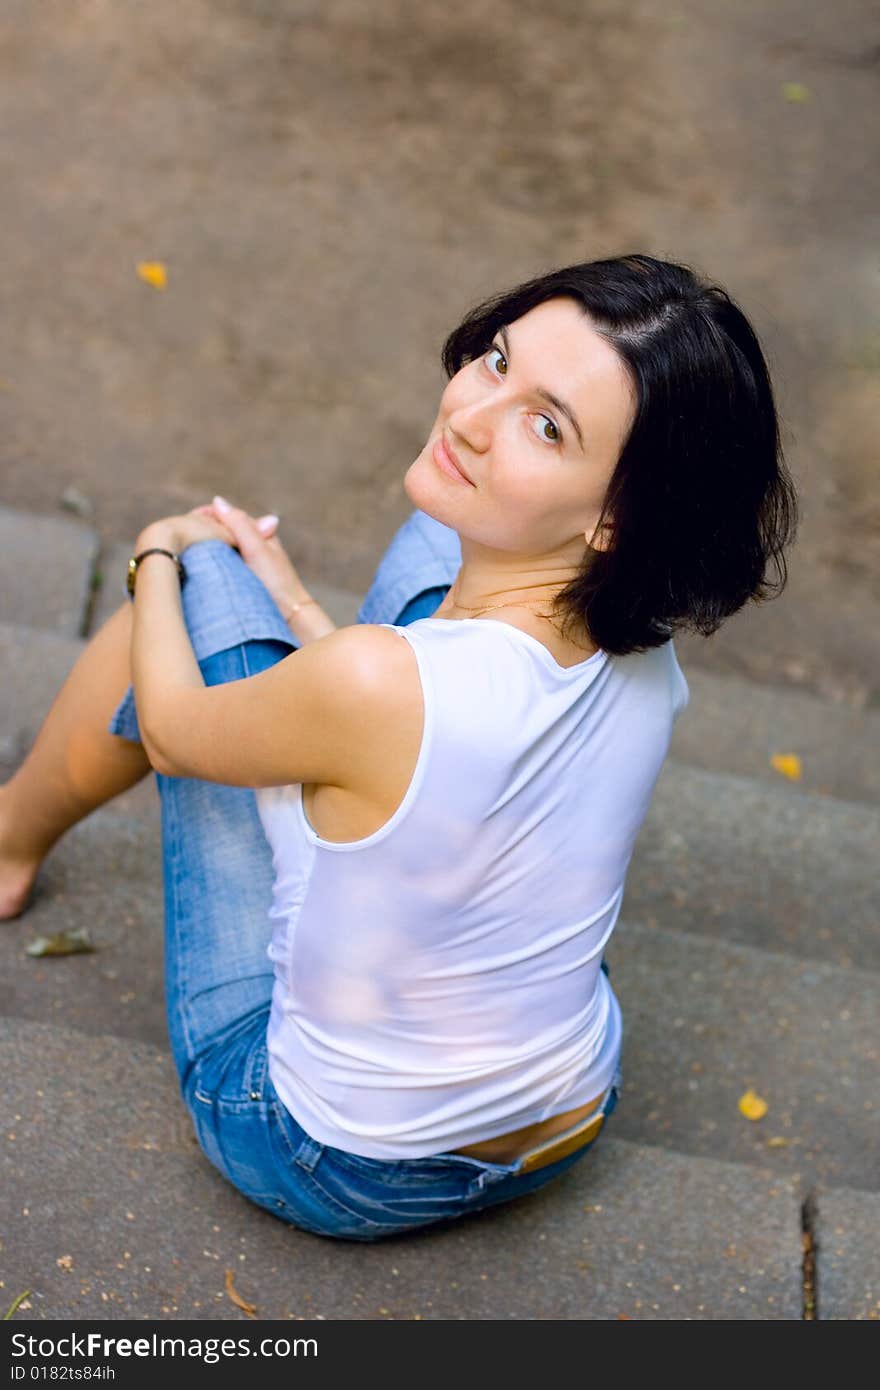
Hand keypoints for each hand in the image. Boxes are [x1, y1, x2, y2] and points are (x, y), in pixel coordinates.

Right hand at [188, 495, 312, 617]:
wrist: (290, 616)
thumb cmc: (277, 581)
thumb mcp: (256, 548)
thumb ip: (238, 524)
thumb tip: (217, 501)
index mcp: (256, 531)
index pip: (223, 514)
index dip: (204, 516)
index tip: (186, 524)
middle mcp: (249, 543)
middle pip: (218, 530)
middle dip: (199, 531)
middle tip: (179, 538)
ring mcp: (243, 561)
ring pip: (216, 547)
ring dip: (201, 547)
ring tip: (182, 552)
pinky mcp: (238, 577)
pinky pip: (217, 564)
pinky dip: (206, 563)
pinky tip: (194, 568)